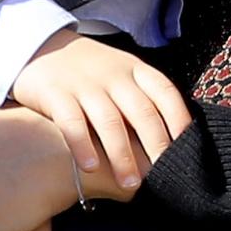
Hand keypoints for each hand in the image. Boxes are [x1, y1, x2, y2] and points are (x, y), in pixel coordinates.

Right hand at [11, 29, 190, 188]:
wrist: (45, 47)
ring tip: (130, 182)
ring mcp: (85, 84)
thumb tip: (170, 141)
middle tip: (162, 175)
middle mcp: (114, 75)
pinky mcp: (57, 93)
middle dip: (154, 145)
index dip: (178, 118)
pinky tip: (91, 167)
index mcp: (134, 69)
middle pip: (140, 111)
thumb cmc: (92, 71)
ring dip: (122, 154)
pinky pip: (72, 122)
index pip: (164, 91)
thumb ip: (142, 99)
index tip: (186, 147)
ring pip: (109, 120)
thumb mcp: (121, 74)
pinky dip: (83, 145)